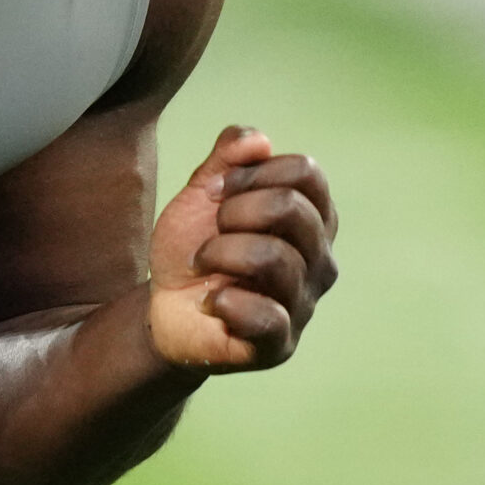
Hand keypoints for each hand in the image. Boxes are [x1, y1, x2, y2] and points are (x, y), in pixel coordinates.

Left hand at [147, 126, 337, 371]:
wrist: (164, 305)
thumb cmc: (195, 244)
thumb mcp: (203, 192)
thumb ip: (228, 157)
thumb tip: (259, 141)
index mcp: (312, 217)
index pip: (306, 172)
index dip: (253, 172)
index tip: (217, 190)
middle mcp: (320, 259)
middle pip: (292, 208)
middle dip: (234, 210)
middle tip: (211, 230)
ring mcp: (304, 303)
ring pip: (273, 258)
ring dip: (219, 253)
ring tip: (202, 264)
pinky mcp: (280, 344)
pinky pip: (267, 316)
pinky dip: (225, 301)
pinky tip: (209, 301)